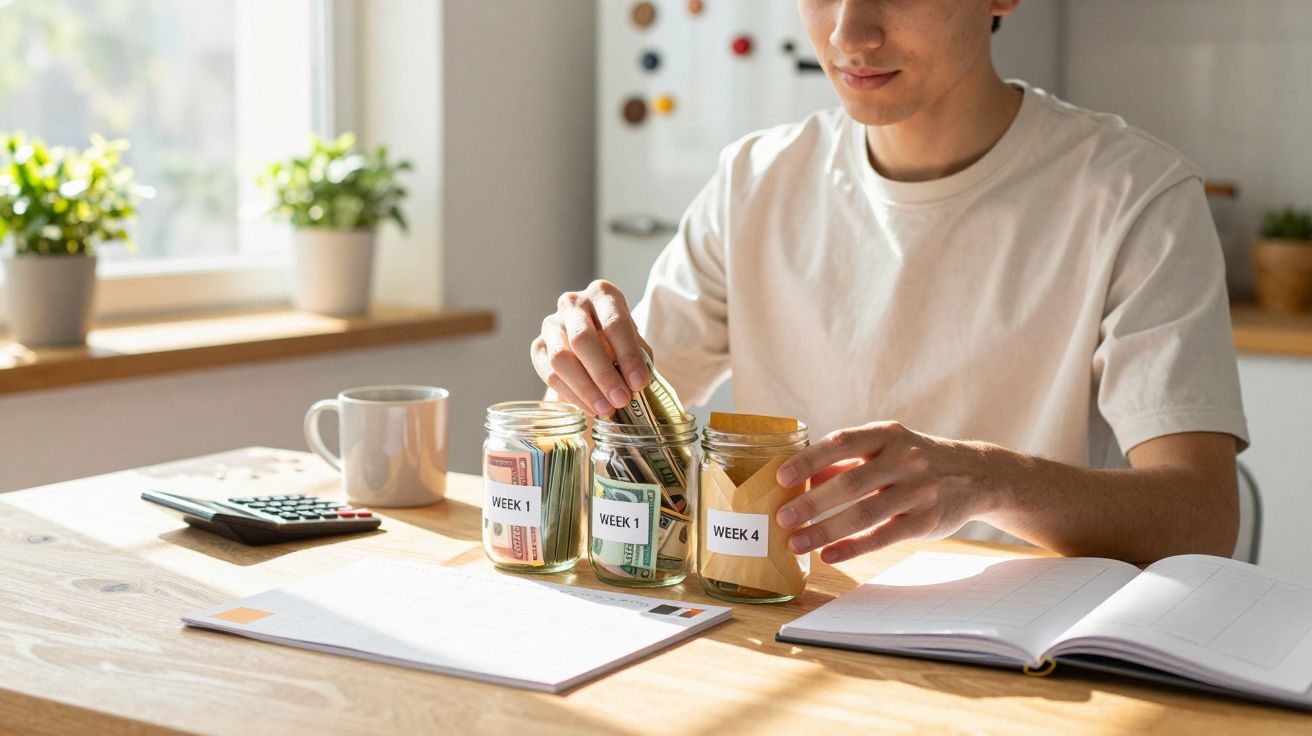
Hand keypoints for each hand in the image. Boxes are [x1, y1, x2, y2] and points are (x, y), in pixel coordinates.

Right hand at [531, 279, 652, 416]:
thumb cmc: (619, 341)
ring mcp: (551, 323)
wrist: (594, 343)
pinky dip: (572, 395)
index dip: (628, 355)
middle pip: (582, 339)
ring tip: (606, 409)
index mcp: (602, 294)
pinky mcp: (537, 346)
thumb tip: (637, 384)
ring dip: (585, 388)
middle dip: (604, 374)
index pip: (614, 323)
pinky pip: (549, 374)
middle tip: (621, 400)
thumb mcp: (635, 342)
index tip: (639, 383)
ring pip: (561, 358)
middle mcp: (573, 303)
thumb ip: (638, 358)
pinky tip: (590, 408)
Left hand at [774, 421, 1001, 562]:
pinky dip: (853, 547)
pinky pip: (883, 536)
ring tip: (796, 543)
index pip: (842, 442)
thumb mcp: (888, 447)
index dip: (809, 459)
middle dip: (812, 502)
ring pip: (864, 514)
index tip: (780, 476)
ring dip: (825, 531)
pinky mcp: (926, 521)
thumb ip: (848, 460)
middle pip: (850, 483)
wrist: (978, 474)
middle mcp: (904, 459)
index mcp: (888, 435)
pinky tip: (829, 555)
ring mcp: (918, 491)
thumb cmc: (918, 459)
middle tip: (782, 518)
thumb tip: (803, 478)